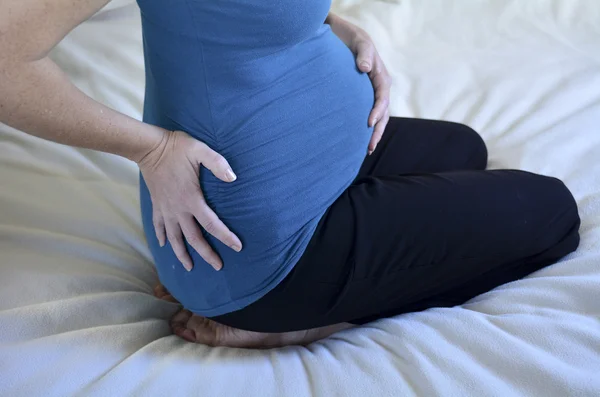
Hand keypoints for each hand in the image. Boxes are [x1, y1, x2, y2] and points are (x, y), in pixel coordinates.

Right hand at [138, 130, 241, 271]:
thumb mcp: (201, 150)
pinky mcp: (156, 205)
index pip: (212, 224)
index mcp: (192, 199)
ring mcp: (165, 209)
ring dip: (181, 254)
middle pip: (193, 238)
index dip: (226, 237)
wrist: (149, 147)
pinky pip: (158, 226)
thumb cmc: (177, 148)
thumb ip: (218, 163)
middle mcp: (178, 209)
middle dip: (207, 254)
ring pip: (174, 238)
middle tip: (218, 266)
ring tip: (189, 267)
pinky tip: (164, 246)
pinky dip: (161, 237)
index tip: (237, 247)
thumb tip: (233, 178)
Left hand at [327, 14, 391, 154]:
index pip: (382, 97)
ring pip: (379, 117)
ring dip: (374, 134)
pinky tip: (359, 139)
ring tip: (367, 150)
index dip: (377, 111)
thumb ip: (363, 54)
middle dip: (378, 131)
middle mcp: (380, 87)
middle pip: (383, 113)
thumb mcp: (359, 42)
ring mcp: (373, 93)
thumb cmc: (352, 39)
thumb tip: (365, 68)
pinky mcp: (365, 97)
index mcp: (381, 76)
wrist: (345, 36)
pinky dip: (367, 128)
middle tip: (369, 147)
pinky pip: (369, 114)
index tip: (368, 124)